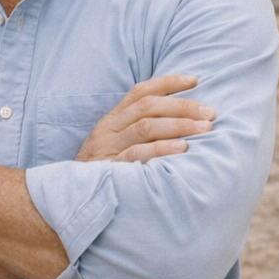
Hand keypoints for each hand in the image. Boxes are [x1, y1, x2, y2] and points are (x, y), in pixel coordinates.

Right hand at [76, 75, 214, 163]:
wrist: (70, 198)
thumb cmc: (102, 171)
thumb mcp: (115, 145)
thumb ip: (139, 130)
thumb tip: (178, 118)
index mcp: (112, 119)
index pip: (140, 91)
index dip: (168, 82)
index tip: (195, 80)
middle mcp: (109, 129)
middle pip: (148, 106)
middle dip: (182, 106)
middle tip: (209, 113)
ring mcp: (108, 148)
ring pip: (145, 126)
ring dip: (179, 125)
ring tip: (204, 129)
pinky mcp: (110, 168)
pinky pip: (138, 154)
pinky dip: (162, 148)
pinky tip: (183, 148)